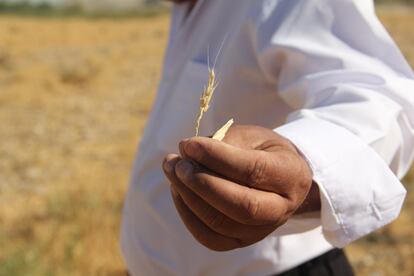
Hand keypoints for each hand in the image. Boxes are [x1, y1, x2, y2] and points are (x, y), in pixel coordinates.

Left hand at [162, 125, 319, 250]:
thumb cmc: (261, 151)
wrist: (276, 178)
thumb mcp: (250, 136)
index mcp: (290, 174)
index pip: (253, 170)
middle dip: (202, 184)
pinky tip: (178, 191)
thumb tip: (187, 152)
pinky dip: (188, 214)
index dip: (217, 157)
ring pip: (221, 223)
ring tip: (172, 170)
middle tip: (177, 163)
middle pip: (241, 205)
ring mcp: (261, 230)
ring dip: (188, 196)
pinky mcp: (241, 240)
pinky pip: (210, 237)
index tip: (189, 144)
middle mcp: (281, 208)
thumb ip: (223, 143)